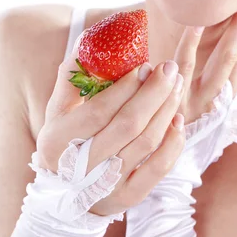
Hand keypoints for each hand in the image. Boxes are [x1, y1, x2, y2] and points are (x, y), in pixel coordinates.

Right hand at [36, 40, 187, 218]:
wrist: (64, 194)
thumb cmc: (66, 140)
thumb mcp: (58, 110)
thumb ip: (72, 77)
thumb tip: (89, 40)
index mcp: (59, 140)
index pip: (100, 111)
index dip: (126, 87)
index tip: (146, 65)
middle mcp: (81, 167)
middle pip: (128, 125)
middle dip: (154, 92)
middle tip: (170, 68)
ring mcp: (106, 185)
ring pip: (147, 142)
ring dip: (167, 109)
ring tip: (176, 84)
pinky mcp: (128, 197)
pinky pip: (159, 168)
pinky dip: (173, 142)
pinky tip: (178, 119)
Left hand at [172, 0, 236, 123]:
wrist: (162, 164)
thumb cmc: (186, 133)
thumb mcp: (213, 116)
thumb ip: (229, 90)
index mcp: (230, 103)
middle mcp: (221, 101)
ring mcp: (201, 100)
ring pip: (225, 61)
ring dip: (235, 33)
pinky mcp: (177, 99)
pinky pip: (186, 67)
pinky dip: (191, 44)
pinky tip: (196, 22)